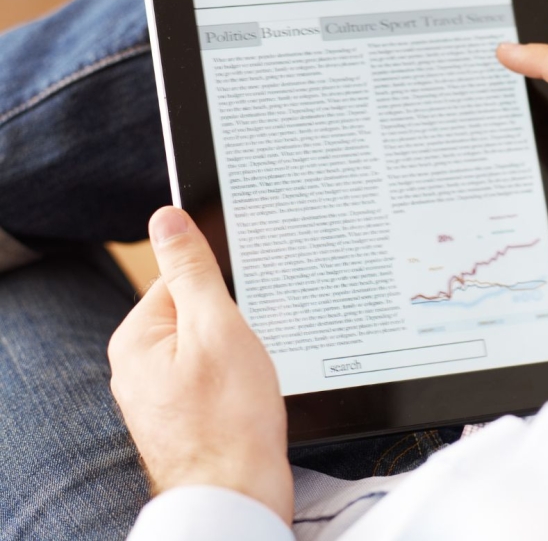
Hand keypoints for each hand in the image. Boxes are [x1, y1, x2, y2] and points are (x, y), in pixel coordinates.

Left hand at [108, 207, 292, 523]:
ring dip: (233, 353)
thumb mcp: (216, 326)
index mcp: (136, 338)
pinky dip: (230, 379)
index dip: (219, 292)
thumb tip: (167, 218)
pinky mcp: (180, 415)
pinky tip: (243, 397)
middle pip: (194, 313)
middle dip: (228, 326)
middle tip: (244, 354)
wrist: (239, 495)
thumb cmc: (231, 417)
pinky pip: (207, 375)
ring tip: (245, 380)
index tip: (239, 312)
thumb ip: (191, 269)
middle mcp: (137, 366)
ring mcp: (157, 394)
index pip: (179, 280)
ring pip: (206, 346)